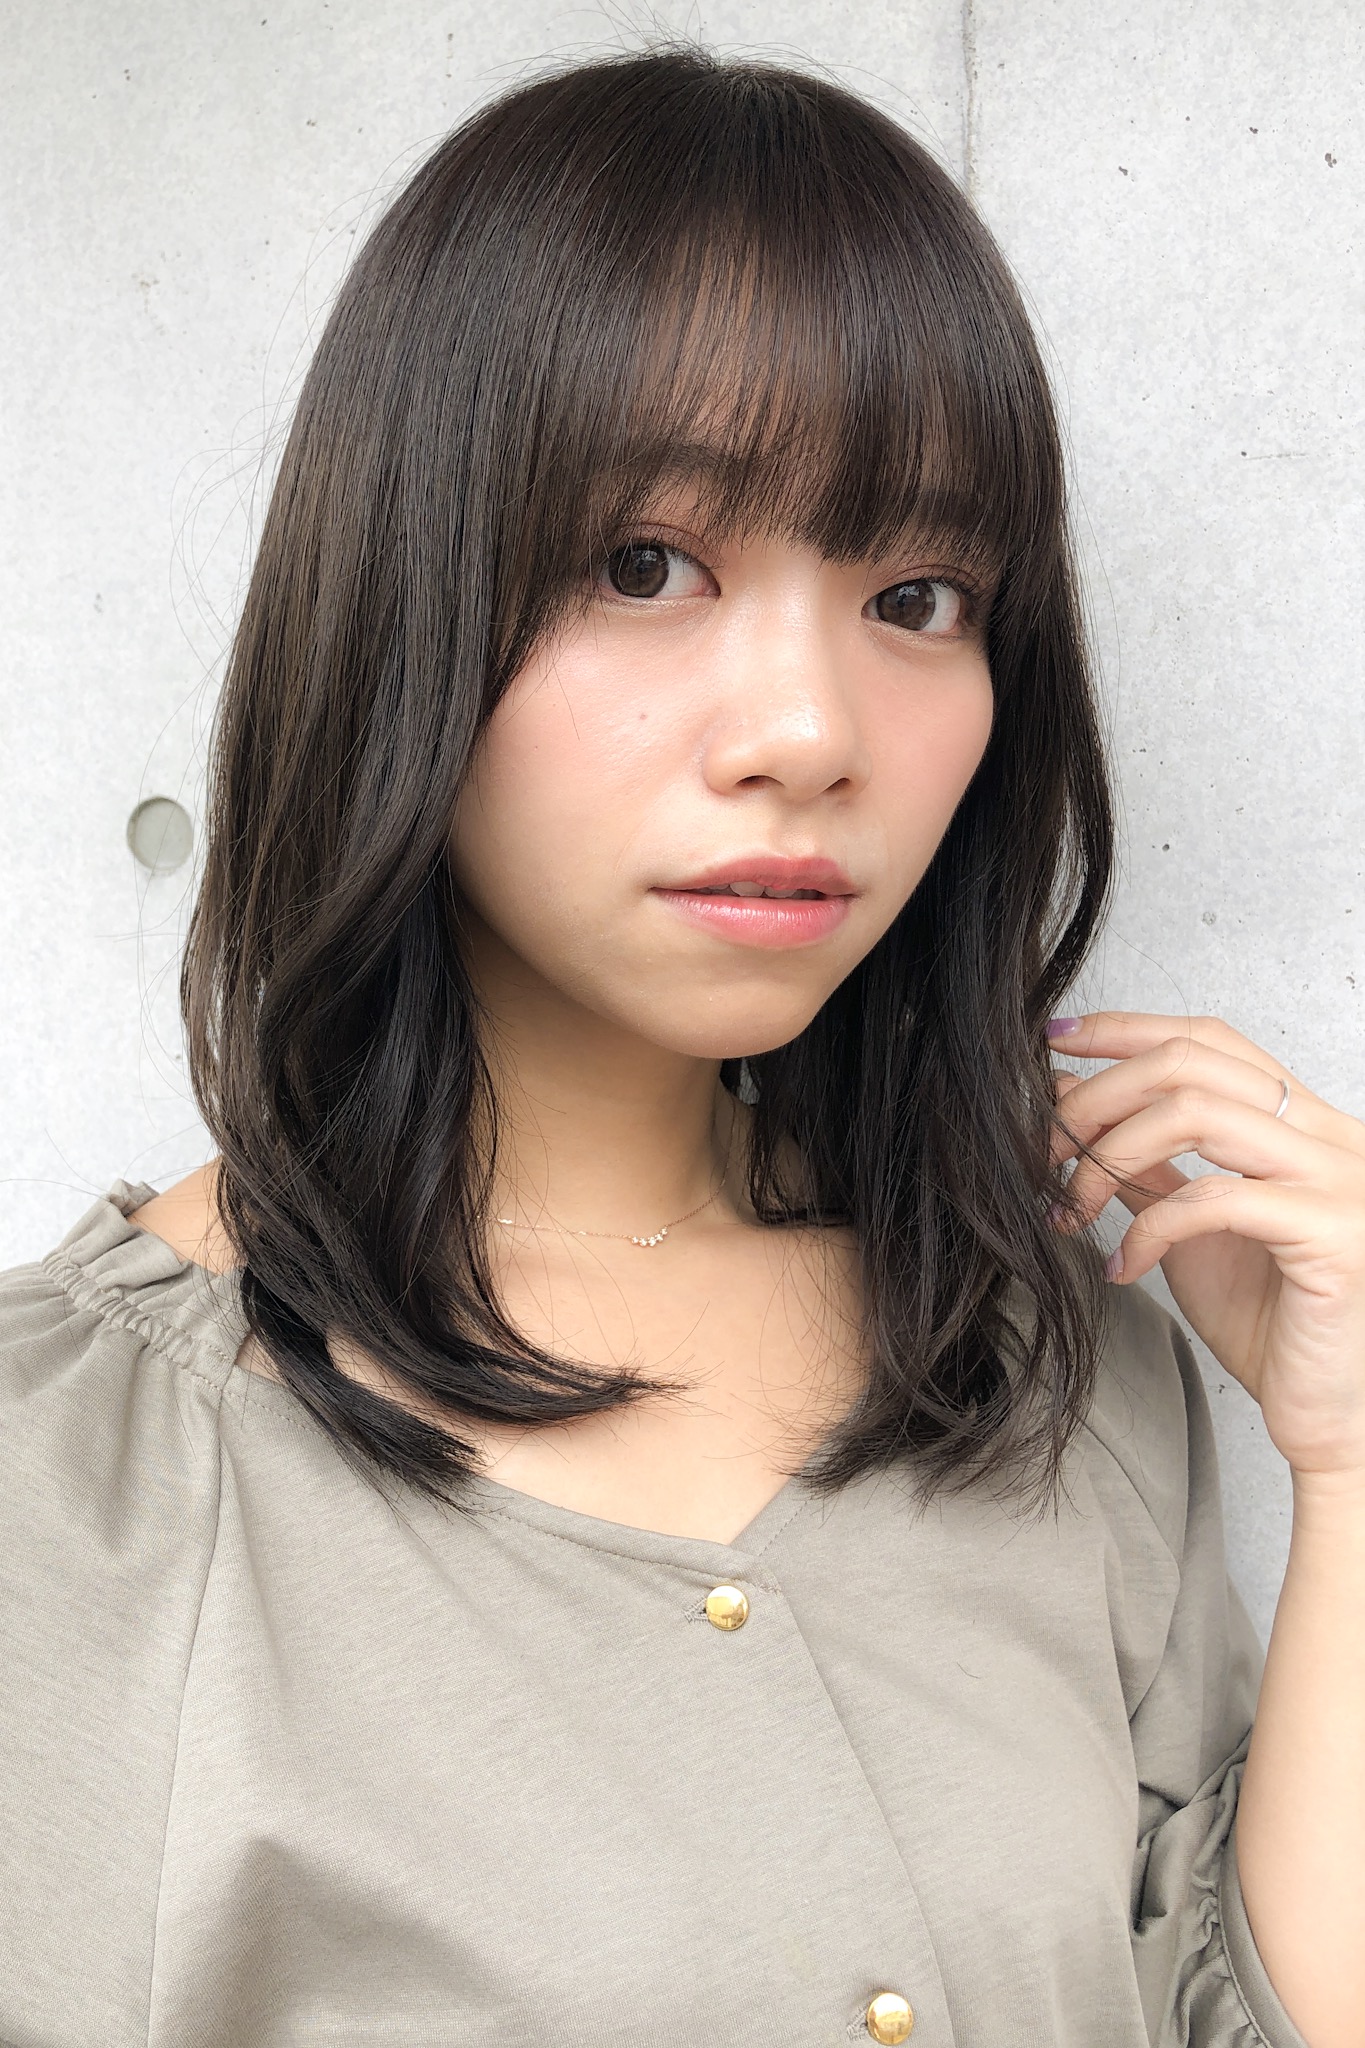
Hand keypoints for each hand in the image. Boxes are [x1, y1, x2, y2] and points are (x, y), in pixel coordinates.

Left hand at [1048, 1012, 1364, 1480]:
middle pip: (1191, 1064)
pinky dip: (1147, 1228)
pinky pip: (1211, 1200)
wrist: (1330, 1416)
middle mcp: (1330, 1136)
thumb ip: (1152, 1165)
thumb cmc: (1271, 1323)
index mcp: (1305, 1123)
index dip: (1126, 1031)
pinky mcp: (1330, 1236)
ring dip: (1110, 1156)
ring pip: (1195, 1113)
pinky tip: (1123, 1268)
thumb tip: (1081, 1105)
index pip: (1209, 1039)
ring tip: (1073, 1209)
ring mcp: (1338, 1181)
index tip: (1053, 1043)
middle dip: (1099, 1095)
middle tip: (1045, 1147)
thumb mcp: (1194, 1227)